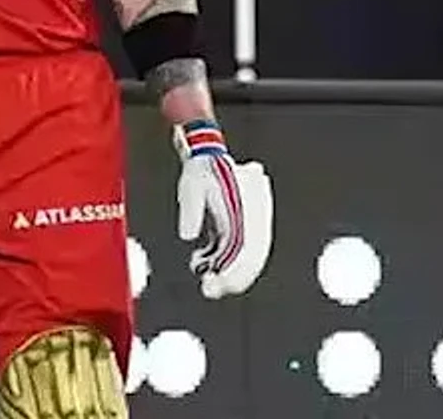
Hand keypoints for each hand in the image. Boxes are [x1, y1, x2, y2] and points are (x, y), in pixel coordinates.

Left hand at [173, 120, 274, 299]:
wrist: (208, 153)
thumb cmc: (201, 169)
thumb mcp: (192, 186)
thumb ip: (191, 209)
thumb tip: (187, 235)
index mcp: (247, 206)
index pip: (247, 246)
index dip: (235, 269)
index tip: (219, 284)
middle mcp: (255, 215)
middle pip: (253, 256)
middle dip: (234, 277)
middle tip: (211, 290)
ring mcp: (252, 220)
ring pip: (250, 256)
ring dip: (233, 272)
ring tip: (210, 283)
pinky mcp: (244, 224)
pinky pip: (243, 249)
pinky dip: (231, 262)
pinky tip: (211, 267)